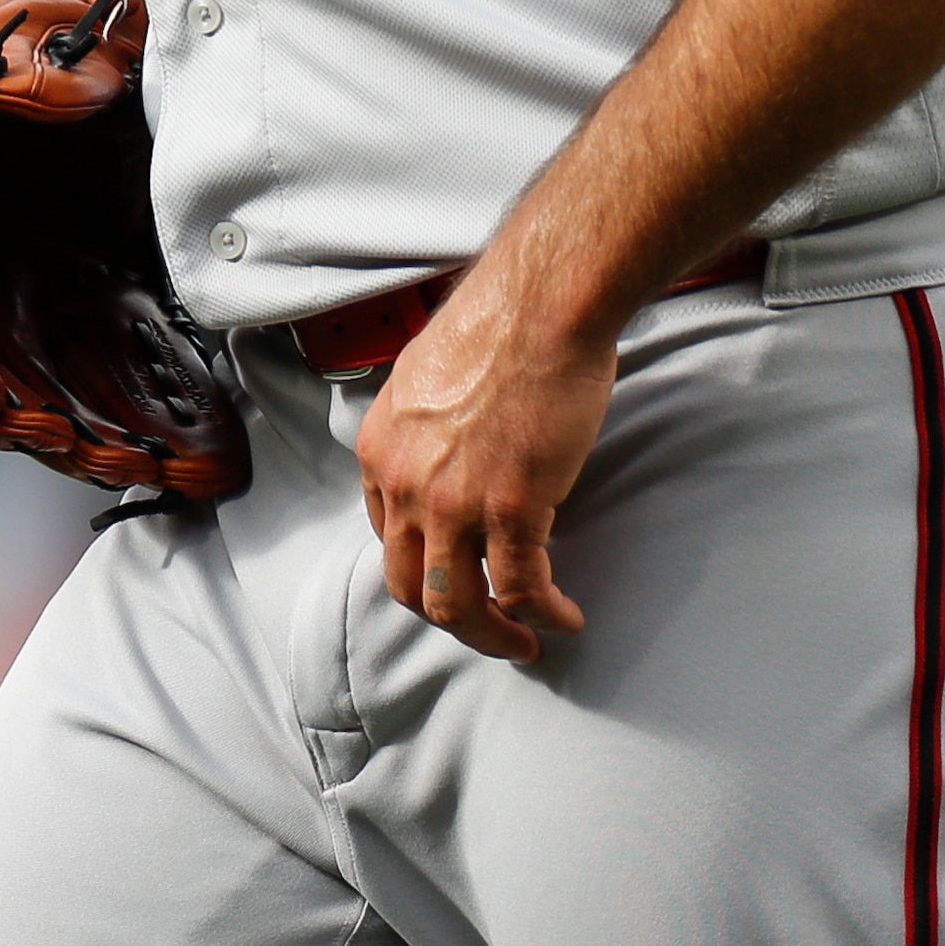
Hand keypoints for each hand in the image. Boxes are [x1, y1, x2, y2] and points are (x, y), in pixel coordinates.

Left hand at [354, 257, 612, 662]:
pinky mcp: (511, 508)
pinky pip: (522, 589)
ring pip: (456, 605)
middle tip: (489, 629)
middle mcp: (404, 484)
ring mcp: (454, 502)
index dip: (425, 565)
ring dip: (492, 636)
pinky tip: (566, 618)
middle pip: (411, 586)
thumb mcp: (425, 377)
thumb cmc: (499, 323)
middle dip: (452, 619)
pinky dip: (544, 615)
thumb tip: (448, 451)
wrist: (541, 304)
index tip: (458, 572)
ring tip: (525, 642)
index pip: (386, 536)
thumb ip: (425, 427)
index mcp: (379, 450)